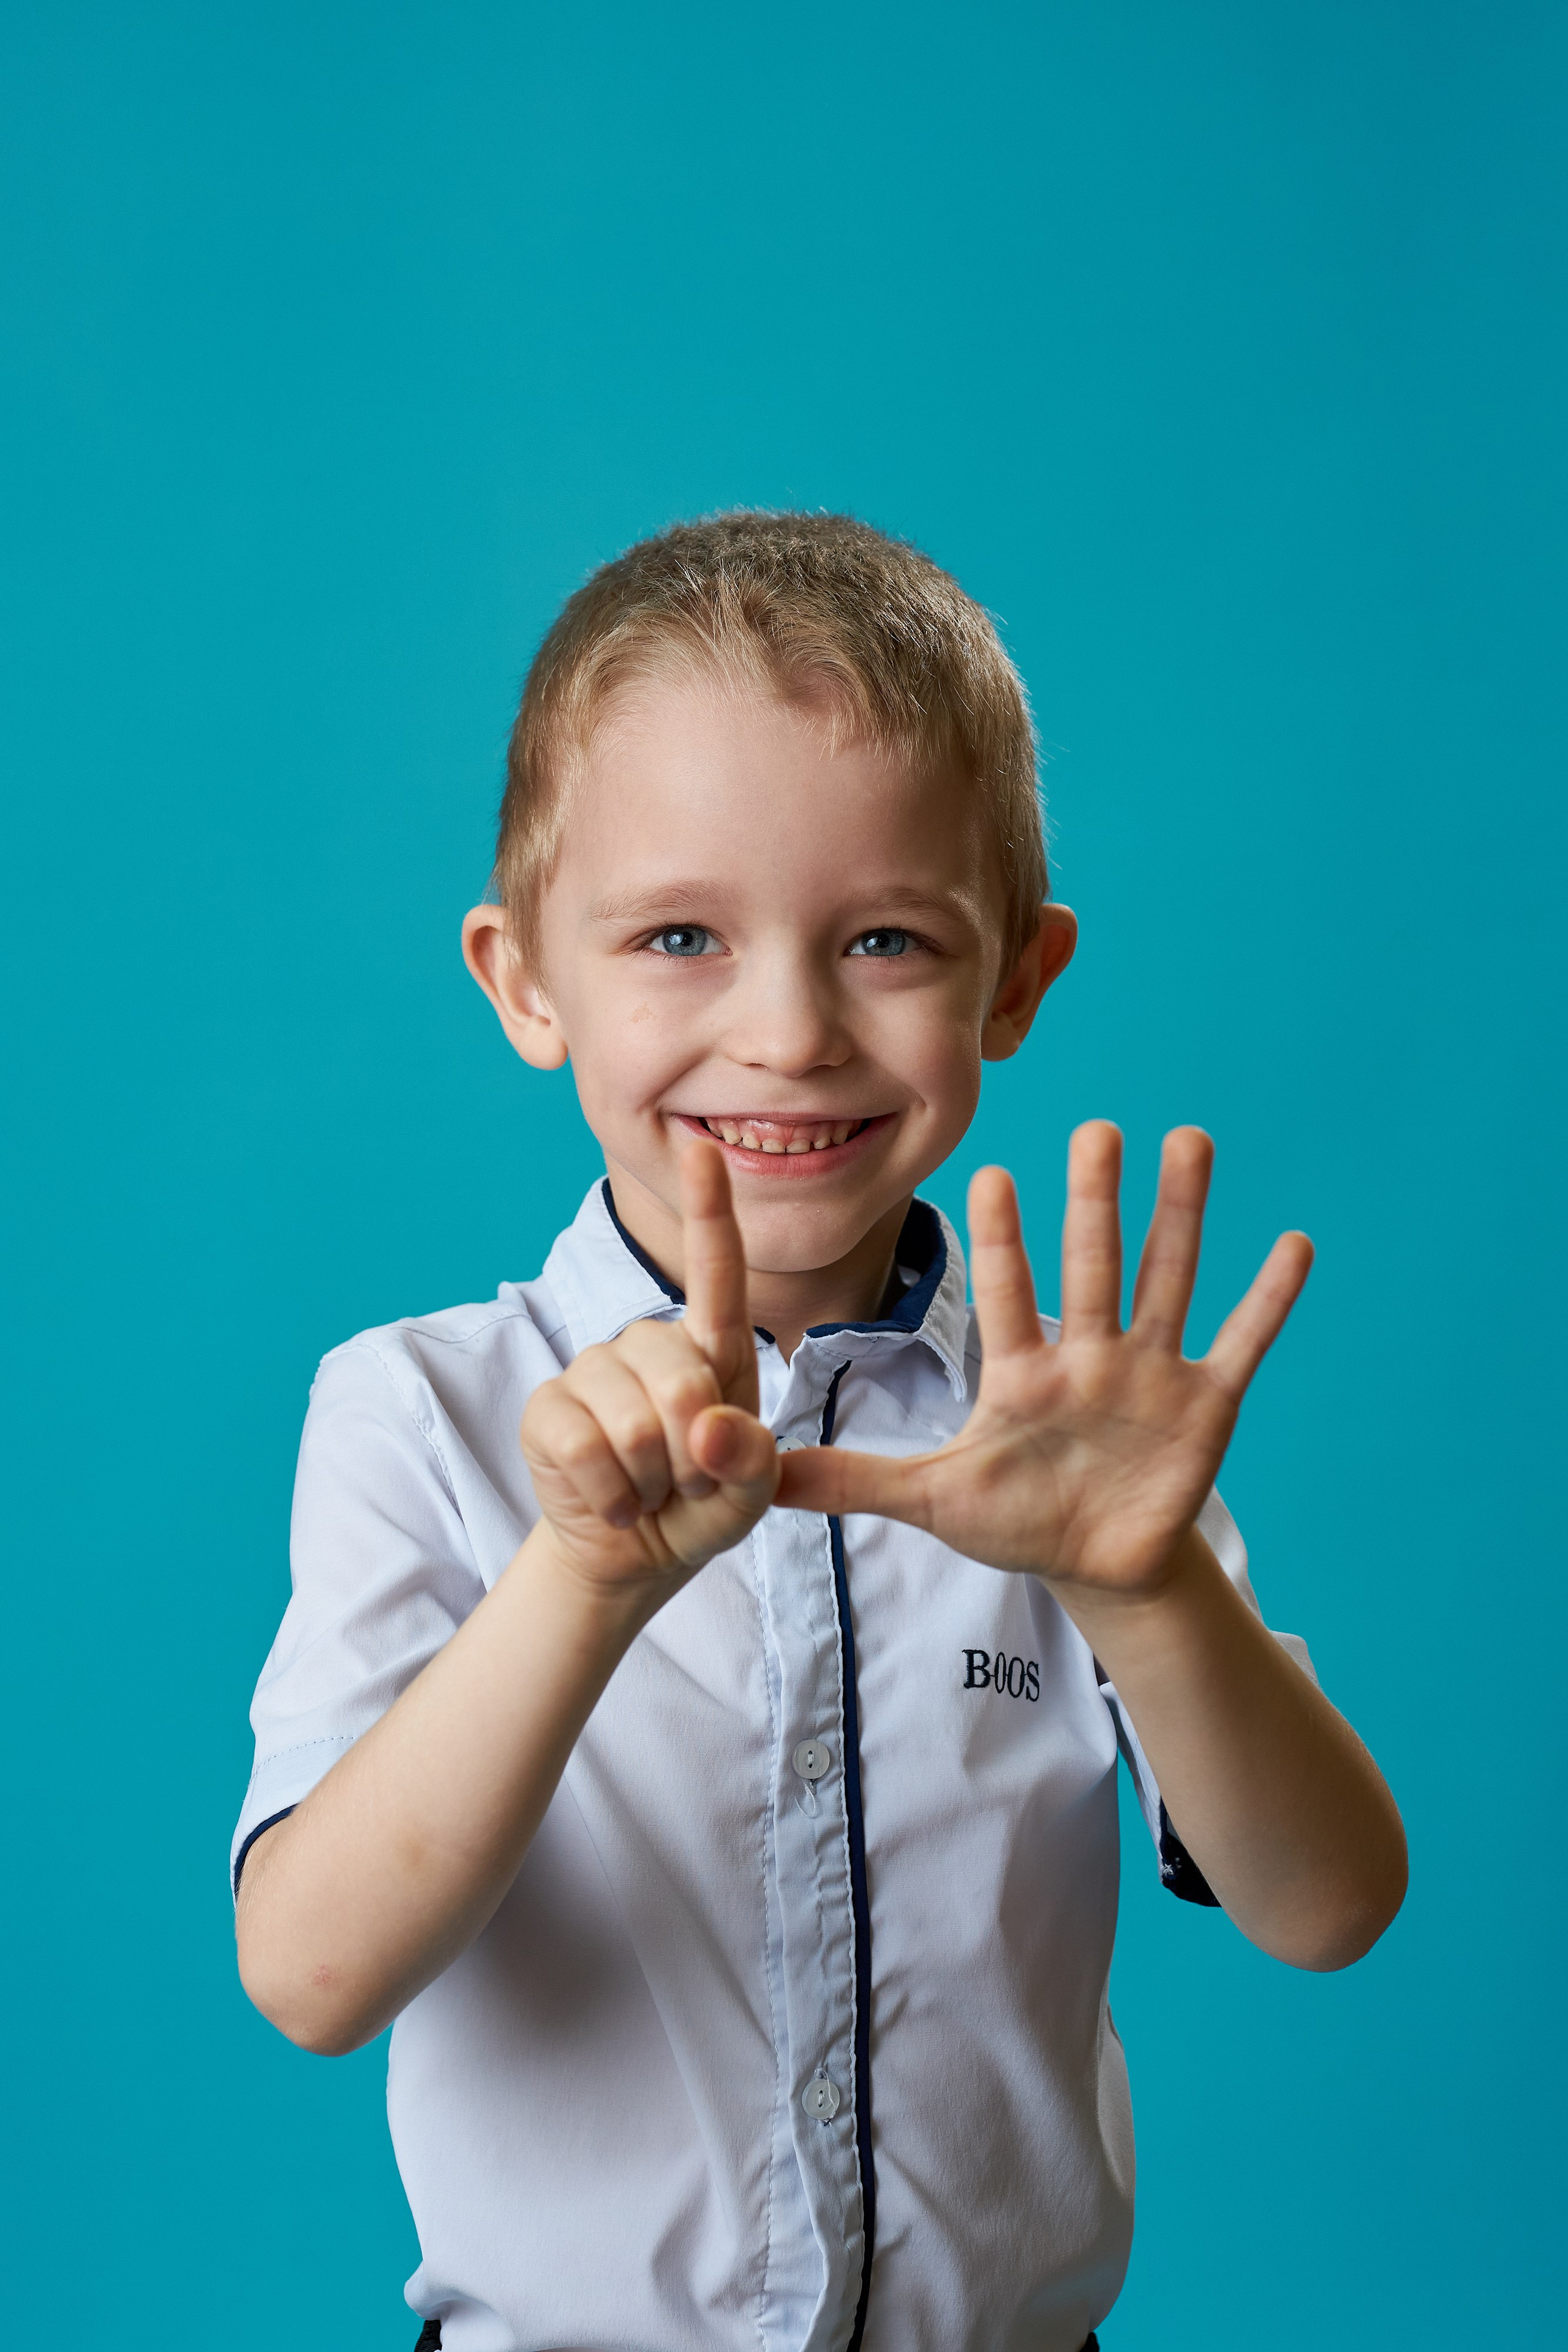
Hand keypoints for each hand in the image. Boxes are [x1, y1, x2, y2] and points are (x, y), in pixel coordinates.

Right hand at [520, 1141, 778, 1601]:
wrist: (636, 1552)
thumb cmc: (703, 1505)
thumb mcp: (751, 1493)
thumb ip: (752, 1460)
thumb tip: (707, 1427)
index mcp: (712, 1348)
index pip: (715, 1271)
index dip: (709, 1210)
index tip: (703, 1151)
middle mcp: (650, 1343)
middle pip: (681, 1381)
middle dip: (694, 1455)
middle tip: (688, 1480)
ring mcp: (593, 1370)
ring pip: (632, 1423)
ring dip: (652, 1479)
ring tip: (651, 1488)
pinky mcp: (547, 1409)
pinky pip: (583, 1448)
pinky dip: (610, 1493)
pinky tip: (616, 1501)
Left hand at [776, 1122, 1312, 1604]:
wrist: (1098, 1565)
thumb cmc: (1018, 1519)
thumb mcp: (933, 1501)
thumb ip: (852, 1481)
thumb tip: (757, 1472)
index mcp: (1024, 1372)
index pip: (1009, 1293)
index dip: (1003, 1241)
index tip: (992, 1174)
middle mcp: (1090, 1355)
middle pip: (1093, 1265)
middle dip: (1095, 1201)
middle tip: (1096, 1127)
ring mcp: (1150, 1374)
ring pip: (1167, 1279)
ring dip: (1181, 1215)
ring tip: (1189, 1140)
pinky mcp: (1207, 1406)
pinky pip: (1242, 1343)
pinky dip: (1268, 1300)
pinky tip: (1294, 1242)